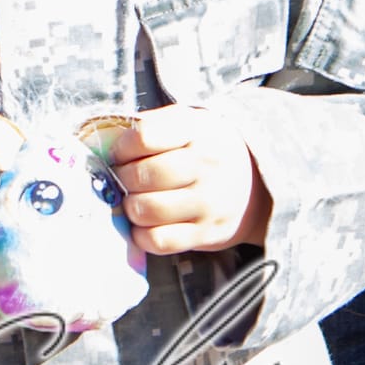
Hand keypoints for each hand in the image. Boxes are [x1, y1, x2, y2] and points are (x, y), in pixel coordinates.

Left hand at [109, 105, 270, 254]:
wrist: (258, 182)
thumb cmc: (208, 149)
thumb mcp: (190, 123)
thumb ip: (152, 128)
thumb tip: (107, 146)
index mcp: (197, 129)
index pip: (144, 136)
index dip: (122, 147)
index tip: (119, 153)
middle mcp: (206, 164)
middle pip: (143, 175)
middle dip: (121, 179)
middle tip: (121, 180)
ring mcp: (208, 202)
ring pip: (147, 210)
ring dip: (129, 207)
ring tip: (133, 201)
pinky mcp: (207, 234)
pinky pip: (159, 241)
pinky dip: (141, 236)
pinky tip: (143, 225)